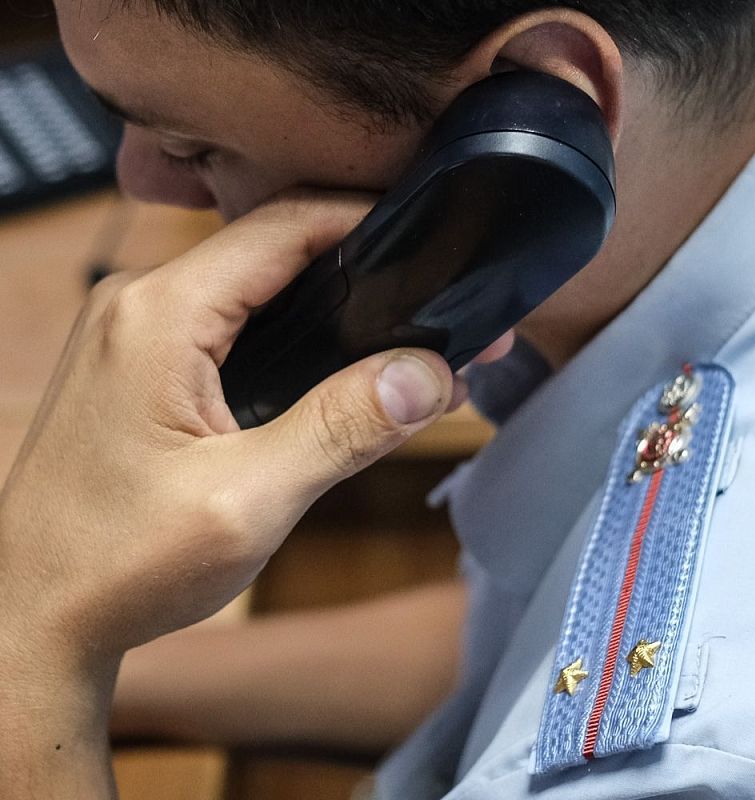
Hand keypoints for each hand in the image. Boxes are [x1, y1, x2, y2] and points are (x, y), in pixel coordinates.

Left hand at [0, 192, 454, 678]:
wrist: (31, 618)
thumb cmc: (115, 566)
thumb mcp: (249, 500)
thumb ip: (344, 428)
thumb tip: (429, 374)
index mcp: (160, 315)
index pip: (287, 224)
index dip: (371, 221)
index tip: (438, 244)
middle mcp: (140, 305)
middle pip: (277, 249)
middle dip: (367, 273)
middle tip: (441, 310)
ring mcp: (137, 334)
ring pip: (259, 290)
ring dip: (334, 312)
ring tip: (409, 349)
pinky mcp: (143, 367)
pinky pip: (234, 328)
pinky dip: (296, 342)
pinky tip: (344, 379)